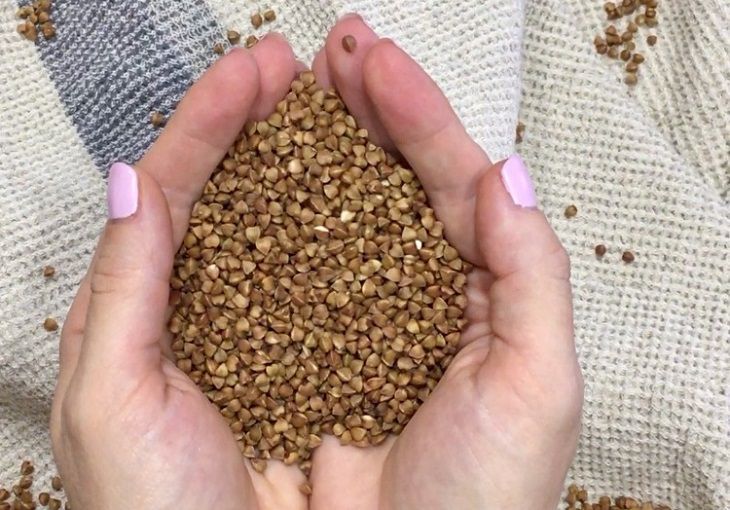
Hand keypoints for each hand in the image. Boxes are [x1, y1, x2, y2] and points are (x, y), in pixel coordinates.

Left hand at [50, 35, 309, 509]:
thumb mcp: (112, 400)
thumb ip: (121, 288)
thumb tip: (128, 179)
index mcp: (147, 308)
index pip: (174, 189)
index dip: (212, 121)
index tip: (256, 70)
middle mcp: (214, 309)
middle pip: (239, 193)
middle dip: (266, 123)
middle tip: (301, 68)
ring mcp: (275, 329)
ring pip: (293, 227)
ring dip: (315, 164)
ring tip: (343, 109)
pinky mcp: (326, 361)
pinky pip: (341, 282)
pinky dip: (356, 233)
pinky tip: (376, 195)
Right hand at [305, 16, 582, 509]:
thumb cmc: (487, 502)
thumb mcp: (537, 385)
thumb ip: (534, 275)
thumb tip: (505, 173)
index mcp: (479, 292)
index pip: (449, 182)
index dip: (417, 116)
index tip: (376, 63)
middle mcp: (414, 294)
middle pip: (388, 181)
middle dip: (364, 111)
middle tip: (334, 52)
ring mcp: (354, 315)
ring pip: (334, 213)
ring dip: (317, 147)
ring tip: (295, 86)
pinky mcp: (301, 345)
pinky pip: (285, 268)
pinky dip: (271, 216)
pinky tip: (256, 172)